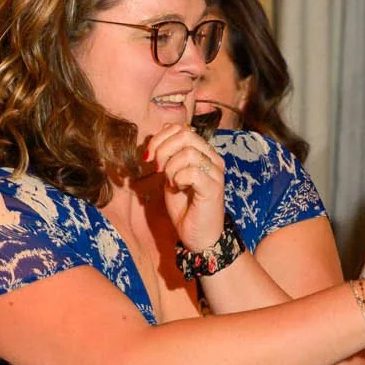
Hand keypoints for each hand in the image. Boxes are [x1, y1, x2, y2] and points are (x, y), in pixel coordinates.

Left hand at [144, 125, 225, 250]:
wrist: (197, 235)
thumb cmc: (184, 207)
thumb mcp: (170, 175)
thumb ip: (168, 156)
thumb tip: (157, 137)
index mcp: (203, 152)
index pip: (181, 128)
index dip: (159, 138)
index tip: (149, 157)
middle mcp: (212, 158)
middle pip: (185, 134)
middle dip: (163, 150)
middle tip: (158, 170)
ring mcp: (216, 172)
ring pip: (188, 152)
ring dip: (171, 168)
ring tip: (172, 183)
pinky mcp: (214, 187)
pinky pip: (193, 171)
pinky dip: (179, 178)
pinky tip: (179, 188)